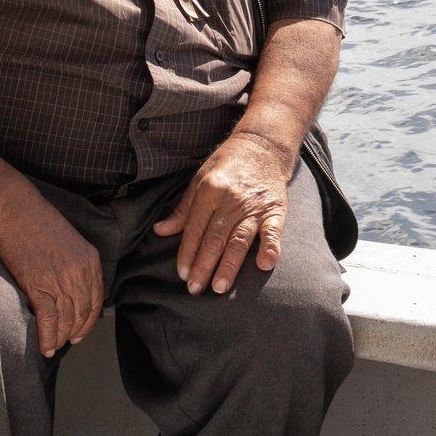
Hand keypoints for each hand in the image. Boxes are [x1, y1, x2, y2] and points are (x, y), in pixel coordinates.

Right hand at [0, 194, 103, 356]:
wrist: (15, 211)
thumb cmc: (37, 221)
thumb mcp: (69, 241)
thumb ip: (76, 264)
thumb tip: (72, 289)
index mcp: (90, 260)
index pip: (97, 299)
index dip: (89, 320)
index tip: (81, 331)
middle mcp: (80, 272)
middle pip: (83, 313)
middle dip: (75, 332)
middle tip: (67, 342)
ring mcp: (60, 280)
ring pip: (67, 320)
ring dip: (60, 338)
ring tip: (53, 347)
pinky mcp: (39, 286)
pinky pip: (48, 320)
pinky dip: (47, 337)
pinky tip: (45, 347)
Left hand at [153, 132, 293, 294]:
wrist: (262, 146)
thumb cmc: (227, 164)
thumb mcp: (199, 180)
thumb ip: (183, 209)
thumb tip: (160, 231)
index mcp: (209, 191)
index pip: (195, 228)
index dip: (187, 253)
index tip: (182, 274)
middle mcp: (231, 200)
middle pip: (215, 238)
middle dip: (204, 266)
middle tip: (195, 289)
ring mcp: (254, 206)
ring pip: (239, 240)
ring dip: (229, 265)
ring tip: (220, 287)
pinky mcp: (275, 209)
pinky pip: (273, 231)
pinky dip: (270, 247)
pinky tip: (264, 264)